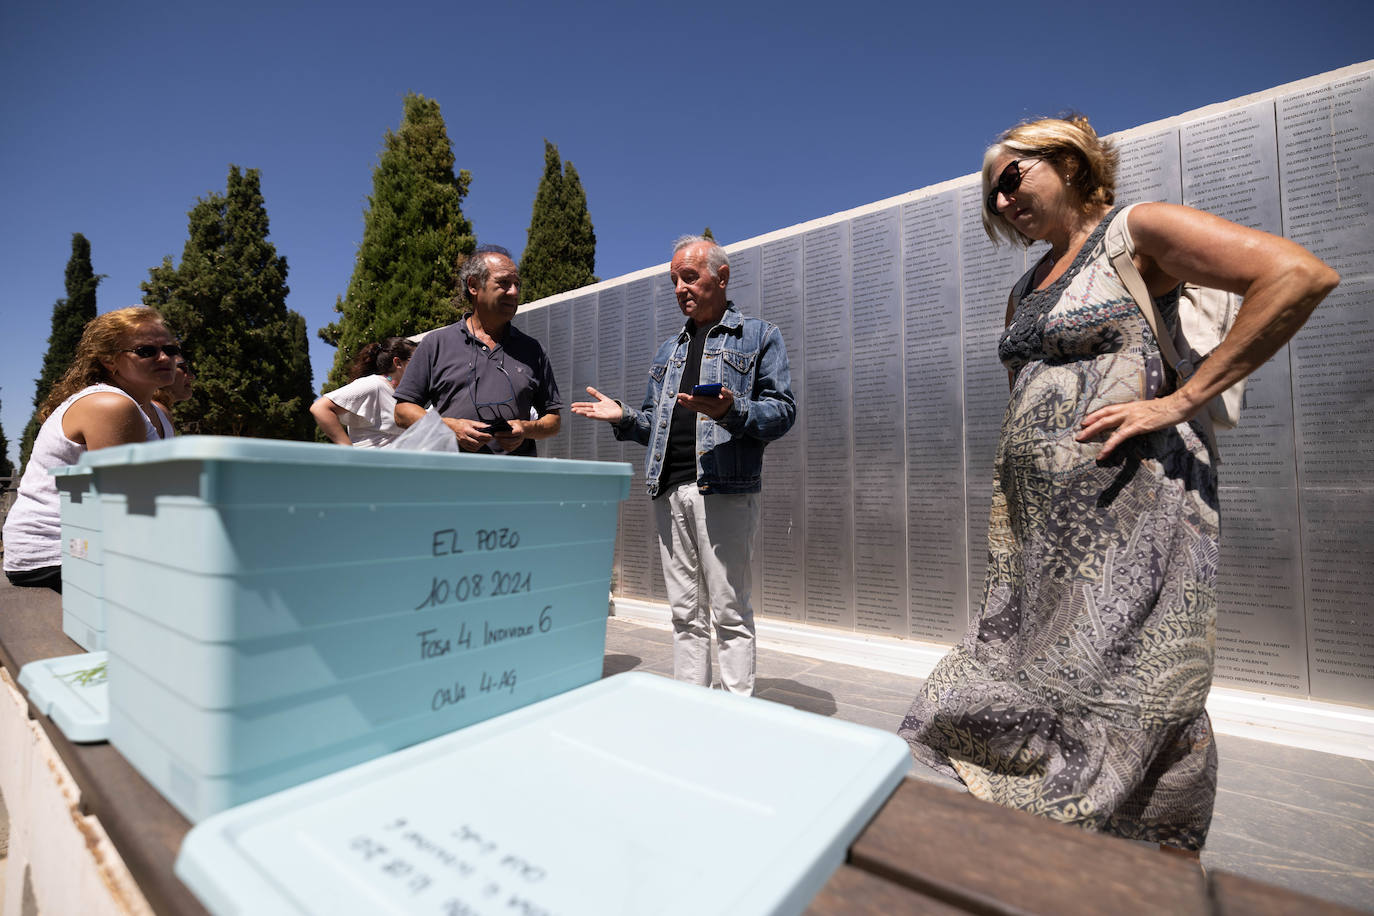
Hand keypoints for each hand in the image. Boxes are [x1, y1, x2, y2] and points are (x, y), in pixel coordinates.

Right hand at [442, 416, 493, 451]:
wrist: (451, 427)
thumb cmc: (460, 423)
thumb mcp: (470, 422)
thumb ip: (479, 425)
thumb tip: (488, 426)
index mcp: (466, 430)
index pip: (478, 435)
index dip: (486, 436)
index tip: (491, 436)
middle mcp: (464, 437)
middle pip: (477, 442)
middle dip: (485, 441)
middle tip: (489, 439)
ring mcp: (463, 442)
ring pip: (475, 446)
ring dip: (481, 444)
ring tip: (485, 441)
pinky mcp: (462, 445)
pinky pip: (471, 449)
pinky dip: (476, 448)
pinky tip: (479, 444)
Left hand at [492, 418, 527, 452]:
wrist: (523, 429)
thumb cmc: (515, 425)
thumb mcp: (512, 422)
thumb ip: (506, 425)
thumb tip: (497, 428)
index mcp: (520, 431)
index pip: (511, 434)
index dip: (503, 434)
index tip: (496, 433)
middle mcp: (520, 438)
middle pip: (510, 441)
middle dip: (501, 440)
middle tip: (495, 437)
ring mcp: (519, 443)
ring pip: (509, 446)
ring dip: (502, 443)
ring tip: (497, 440)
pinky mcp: (516, 446)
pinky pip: (510, 449)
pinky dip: (504, 447)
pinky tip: (500, 443)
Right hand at [570, 386, 624, 421]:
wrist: (620, 412)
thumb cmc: (611, 407)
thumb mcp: (602, 398)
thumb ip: (595, 394)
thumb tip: (587, 388)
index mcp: (595, 406)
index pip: (585, 405)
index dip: (579, 405)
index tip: (572, 405)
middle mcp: (596, 411)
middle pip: (586, 410)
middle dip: (579, 409)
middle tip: (572, 409)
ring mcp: (600, 414)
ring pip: (590, 413)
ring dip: (584, 413)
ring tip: (577, 411)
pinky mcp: (605, 417)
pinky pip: (598, 416)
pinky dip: (593, 415)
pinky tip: (588, 415)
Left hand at [676, 386, 732, 419]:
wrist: (729, 413)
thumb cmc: (728, 402)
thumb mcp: (730, 397)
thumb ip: (727, 393)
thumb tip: (722, 389)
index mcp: (716, 403)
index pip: (705, 401)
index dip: (697, 399)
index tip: (690, 397)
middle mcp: (710, 409)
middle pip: (697, 404)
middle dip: (688, 400)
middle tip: (680, 395)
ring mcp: (706, 411)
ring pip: (695, 407)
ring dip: (686, 403)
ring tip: (679, 398)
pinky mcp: (704, 412)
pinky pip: (694, 409)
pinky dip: (687, 406)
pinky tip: (681, 402)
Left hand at [1077, 394, 1193, 460]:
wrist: (1178, 405)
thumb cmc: (1169, 408)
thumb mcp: (1151, 409)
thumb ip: (1143, 412)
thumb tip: (1143, 415)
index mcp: (1131, 406)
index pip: (1109, 409)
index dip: (1096, 414)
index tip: (1085, 420)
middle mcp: (1128, 410)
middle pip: (1103, 416)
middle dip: (1089, 425)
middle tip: (1078, 434)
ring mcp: (1131, 417)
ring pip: (1106, 424)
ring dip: (1092, 432)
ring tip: (1081, 440)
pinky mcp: (1137, 426)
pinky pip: (1119, 437)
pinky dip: (1108, 445)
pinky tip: (1102, 453)